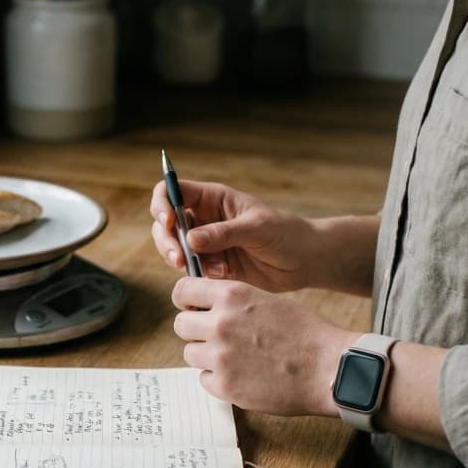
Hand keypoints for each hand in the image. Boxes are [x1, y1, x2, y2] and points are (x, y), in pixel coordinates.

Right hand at [150, 179, 315, 291]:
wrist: (305, 262)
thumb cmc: (286, 234)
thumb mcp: (256, 228)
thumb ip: (223, 233)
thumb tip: (190, 240)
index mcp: (213, 199)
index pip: (173, 192)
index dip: (163, 204)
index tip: (170, 223)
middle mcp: (204, 219)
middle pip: (166, 223)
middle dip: (166, 240)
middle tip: (179, 259)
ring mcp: (207, 244)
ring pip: (174, 249)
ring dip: (180, 260)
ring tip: (208, 269)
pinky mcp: (212, 267)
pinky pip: (191, 271)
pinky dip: (197, 275)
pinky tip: (222, 275)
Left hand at [171, 277, 355, 416]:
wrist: (328, 369)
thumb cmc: (304, 333)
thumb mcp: (268, 300)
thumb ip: (233, 301)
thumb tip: (204, 306)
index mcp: (232, 295)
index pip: (182, 291)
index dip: (186, 301)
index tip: (193, 309)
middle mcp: (220, 323)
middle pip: (181, 325)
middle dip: (195, 331)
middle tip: (217, 338)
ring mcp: (220, 357)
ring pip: (190, 354)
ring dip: (207, 357)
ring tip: (236, 358)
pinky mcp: (224, 386)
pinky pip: (204, 379)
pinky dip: (218, 379)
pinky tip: (243, 375)